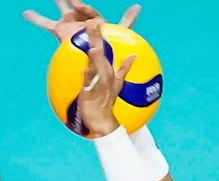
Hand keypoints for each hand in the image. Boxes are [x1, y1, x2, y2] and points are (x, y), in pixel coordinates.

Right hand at [22, 0, 138, 43]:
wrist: (92, 68)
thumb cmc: (106, 49)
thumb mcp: (118, 32)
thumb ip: (127, 20)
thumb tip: (138, 6)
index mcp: (93, 20)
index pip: (90, 11)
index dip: (86, 9)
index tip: (87, 17)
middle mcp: (81, 20)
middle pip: (76, 4)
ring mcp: (69, 24)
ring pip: (61, 7)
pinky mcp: (59, 31)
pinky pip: (45, 23)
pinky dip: (36, 18)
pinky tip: (26, 13)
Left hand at [73, 21, 133, 136]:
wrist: (103, 121)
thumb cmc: (107, 100)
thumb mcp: (118, 82)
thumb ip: (125, 68)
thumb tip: (134, 55)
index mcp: (108, 70)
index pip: (103, 48)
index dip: (99, 34)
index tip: (95, 20)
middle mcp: (105, 75)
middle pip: (100, 53)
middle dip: (96, 38)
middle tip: (92, 23)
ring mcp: (99, 85)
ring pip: (98, 69)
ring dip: (96, 58)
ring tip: (94, 47)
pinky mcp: (91, 95)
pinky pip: (89, 86)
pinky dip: (88, 78)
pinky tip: (84, 70)